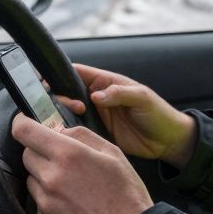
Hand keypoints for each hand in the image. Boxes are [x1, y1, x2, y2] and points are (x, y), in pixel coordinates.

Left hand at [14, 114, 153, 213]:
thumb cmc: (126, 194)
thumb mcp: (112, 153)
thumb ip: (81, 135)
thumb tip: (57, 130)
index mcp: (68, 155)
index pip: (24, 131)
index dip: (21, 123)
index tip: (24, 123)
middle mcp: (52, 178)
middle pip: (27, 156)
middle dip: (41, 154)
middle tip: (64, 163)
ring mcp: (45, 204)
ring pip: (32, 181)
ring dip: (45, 180)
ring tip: (73, 190)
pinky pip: (37, 206)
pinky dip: (49, 204)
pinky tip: (71, 208)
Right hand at [56, 63, 195, 168]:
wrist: (167, 140)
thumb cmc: (158, 113)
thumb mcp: (142, 98)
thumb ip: (119, 93)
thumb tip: (96, 96)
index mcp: (106, 82)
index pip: (77, 73)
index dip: (59, 75)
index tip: (45, 82)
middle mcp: (96, 98)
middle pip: (67, 93)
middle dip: (59, 98)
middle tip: (71, 108)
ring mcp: (96, 116)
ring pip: (68, 113)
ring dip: (61, 116)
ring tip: (62, 122)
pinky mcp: (97, 133)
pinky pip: (77, 131)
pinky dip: (69, 132)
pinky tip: (64, 136)